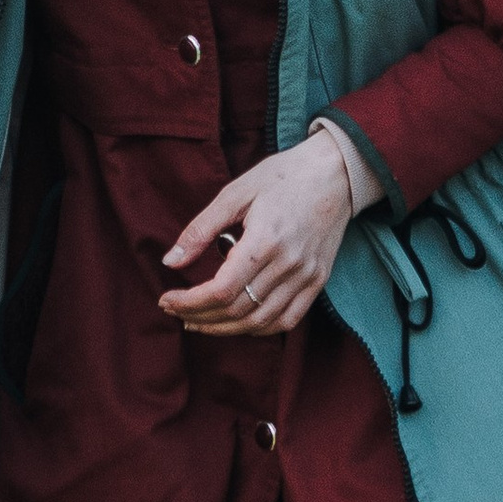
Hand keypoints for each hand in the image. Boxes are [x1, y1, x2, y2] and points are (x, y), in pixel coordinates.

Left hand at [161, 131, 367, 337]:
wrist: (335, 173)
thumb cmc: (283, 177)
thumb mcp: (235, 193)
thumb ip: (200, 230)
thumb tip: (170, 262)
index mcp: (265, 240)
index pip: (222, 290)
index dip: (189, 302)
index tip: (167, 300)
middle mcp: (289, 264)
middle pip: (238, 310)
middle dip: (200, 317)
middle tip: (175, 311)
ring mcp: (307, 276)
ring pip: (260, 322)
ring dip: (224, 329)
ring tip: (198, 321)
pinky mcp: (318, 281)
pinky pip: (287, 320)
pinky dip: (259, 329)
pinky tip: (237, 323)